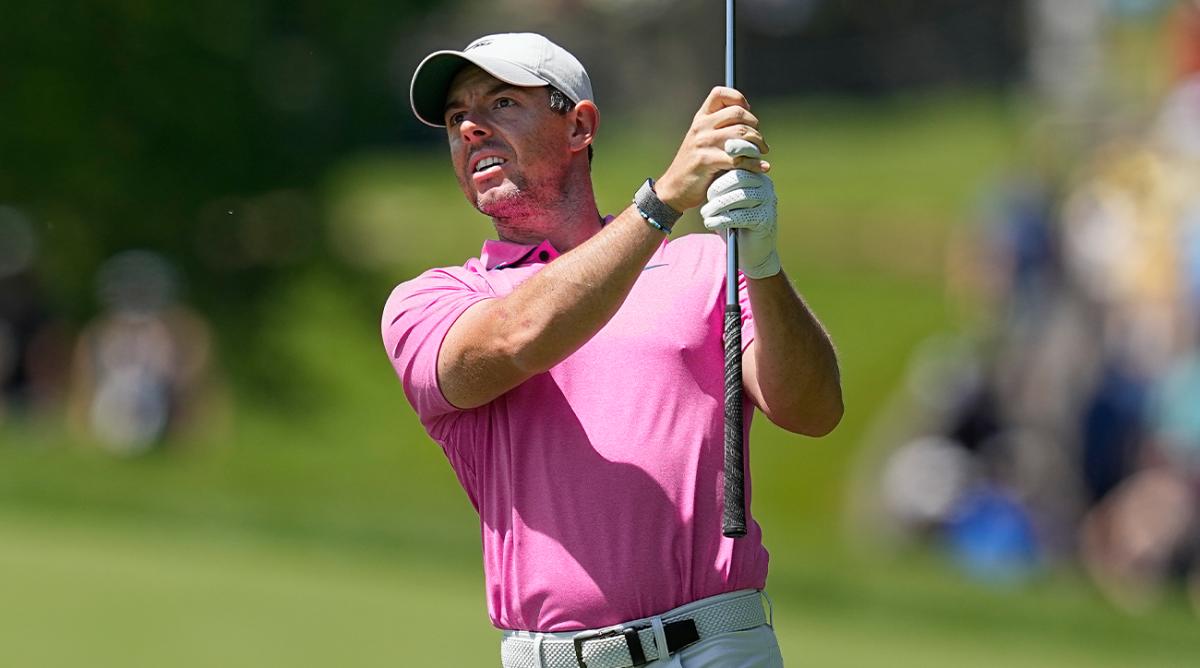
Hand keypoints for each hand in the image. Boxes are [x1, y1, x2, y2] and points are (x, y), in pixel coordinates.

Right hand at [654, 87, 769, 212]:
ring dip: (756, 146)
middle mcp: (701, 126)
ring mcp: (702, 143)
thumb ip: (722, 130)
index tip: (747, 117)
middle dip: (755, 127)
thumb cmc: (696, 166)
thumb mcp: (704, 141)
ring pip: (740, 134)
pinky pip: (738, 158)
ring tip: (760, 155)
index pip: (720, 94)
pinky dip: (753, 164)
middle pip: (738, 113)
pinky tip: (760, 168)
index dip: (739, 100)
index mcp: (701, 119)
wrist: (674, 189)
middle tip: (760, 143)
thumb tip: (752, 125)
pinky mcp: (706, 161)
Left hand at [701, 149, 778, 278]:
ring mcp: (768, 202)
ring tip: (705, 214)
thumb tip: (704, 165)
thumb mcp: (726, 201)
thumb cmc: (735, 224)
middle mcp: (765, 186)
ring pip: (739, 196)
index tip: (710, 165)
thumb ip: (721, 184)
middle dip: (717, 188)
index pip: (740, 162)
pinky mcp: (765, 219)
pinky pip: (741, 215)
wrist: (751, 252)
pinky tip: (711, 224)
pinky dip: (722, 220)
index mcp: (756, 176)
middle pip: (738, 177)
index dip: (726, 163)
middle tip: (706, 201)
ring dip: (717, 206)